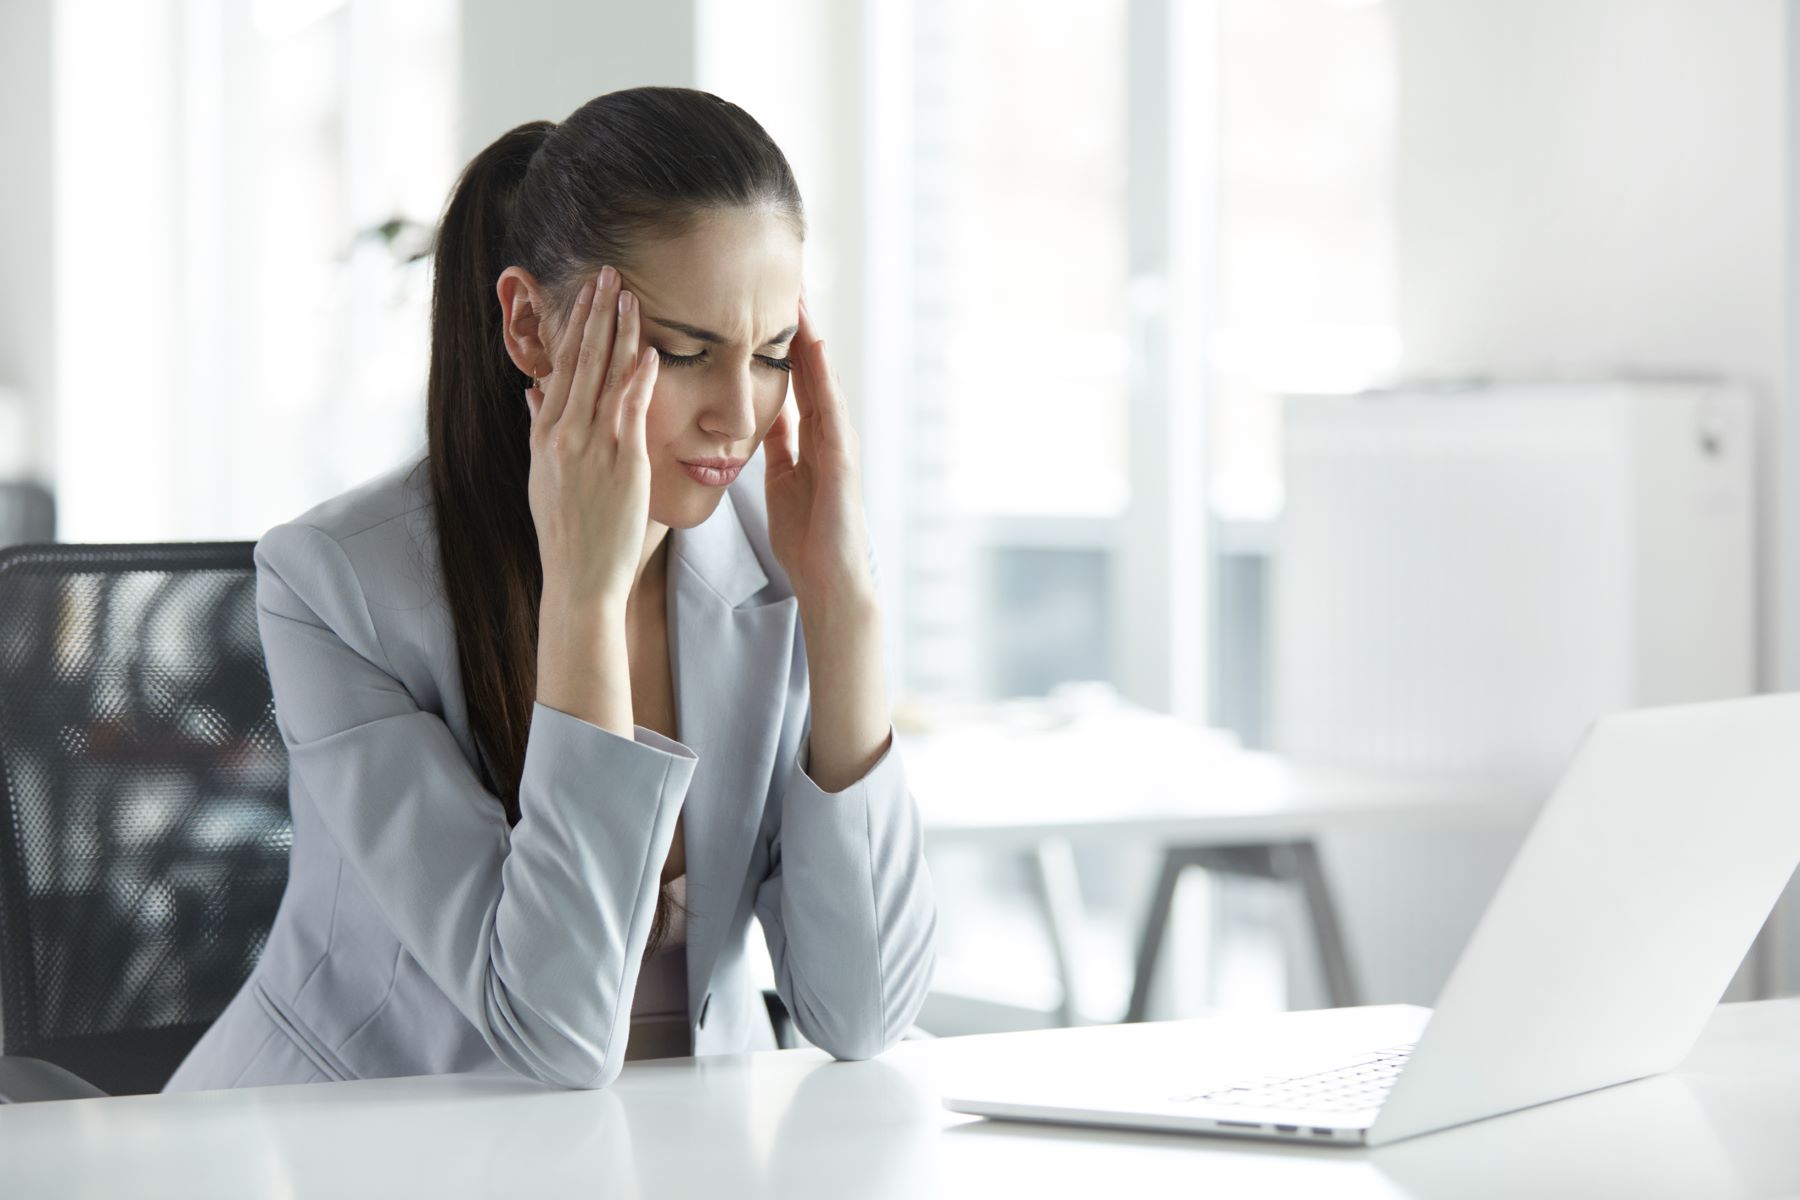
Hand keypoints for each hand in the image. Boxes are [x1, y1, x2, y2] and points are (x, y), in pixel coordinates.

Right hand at [524, 265, 659, 609]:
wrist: (579, 578)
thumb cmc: (567, 533)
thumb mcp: (541, 477)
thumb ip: (540, 431)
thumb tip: (532, 394)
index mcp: (544, 434)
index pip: (561, 366)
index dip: (575, 326)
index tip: (586, 294)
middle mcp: (563, 434)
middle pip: (579, 360)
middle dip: (594, 313)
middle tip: (606, 273)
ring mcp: (591, 447)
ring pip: (604, 376)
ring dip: (618, 332)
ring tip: (628, 294)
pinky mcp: (620, 463)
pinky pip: (630, 411)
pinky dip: (639, 378)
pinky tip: (649, 350)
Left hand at [764, 298, 875, 610]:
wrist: (828, 581)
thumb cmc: (807, 537)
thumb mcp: (783, 479)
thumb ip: (780, 446)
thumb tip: (767, 414)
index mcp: (810, 439)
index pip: (796, 380)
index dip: (781, 343)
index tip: (764, 304)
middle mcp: (829, 435)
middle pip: (813, 372)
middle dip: (801, 329)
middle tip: (788, 281)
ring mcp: (840, 446)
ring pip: (826, 383)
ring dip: (815, 343)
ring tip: (802, 303)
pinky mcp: (843, 464)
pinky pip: (832, 413)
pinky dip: (825, 381)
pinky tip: (815, 352)